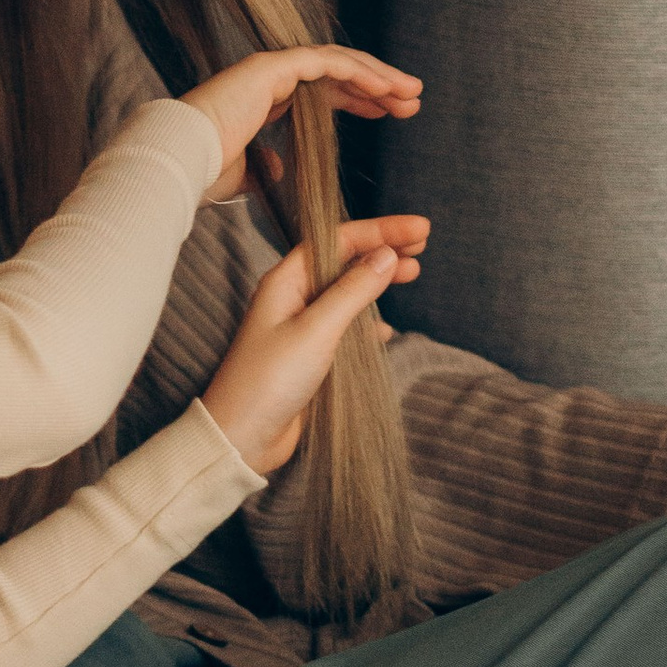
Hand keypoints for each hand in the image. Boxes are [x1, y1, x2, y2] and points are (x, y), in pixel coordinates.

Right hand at [182, 44, 421, 199]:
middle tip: (412, 100)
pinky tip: (386, 89)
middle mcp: (269, 78)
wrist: (177, 162)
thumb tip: (279, 170)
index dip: (358, 98)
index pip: (322, 91)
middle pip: (337, 73)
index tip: (388, 111)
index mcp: (265, 99)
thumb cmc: (202, 172)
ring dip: (378, 76)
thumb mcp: (245, 174)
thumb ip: (265, 168)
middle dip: (377, 84)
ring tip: (411, 92)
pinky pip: (326, 63)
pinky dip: (358, 73)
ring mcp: (269, 69)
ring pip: (337, 62)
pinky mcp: (270, 67)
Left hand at [201, 216, 429, 474]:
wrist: (243, 437)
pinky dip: (368, 323)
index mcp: (286, 281)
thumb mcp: (317, 330)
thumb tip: (387, 256)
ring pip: (348, 292)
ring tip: (414, 273)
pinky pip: (345, 328)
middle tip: (423, 243)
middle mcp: (293, 298)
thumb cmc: (268, 381)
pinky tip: (386, 330)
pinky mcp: (309, 355)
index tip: (420, 229)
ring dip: (379, 281)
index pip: (338, 239)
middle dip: (383, 248)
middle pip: (344, 260)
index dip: (380, 231)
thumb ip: (353, 291)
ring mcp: (301, 327)